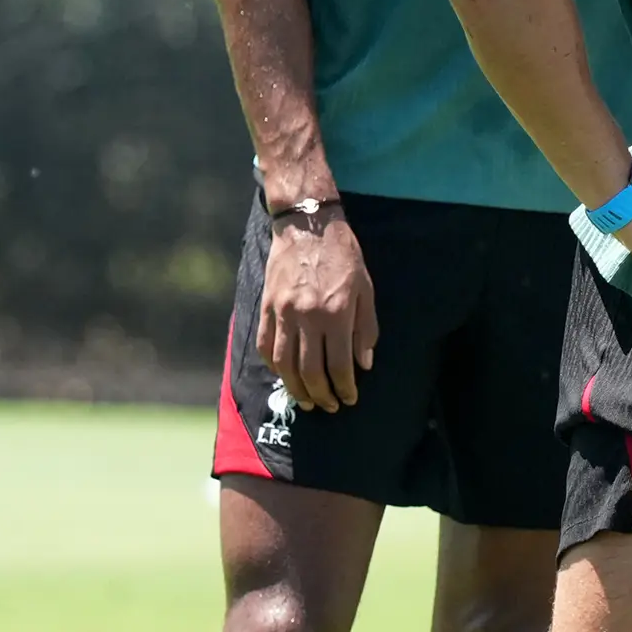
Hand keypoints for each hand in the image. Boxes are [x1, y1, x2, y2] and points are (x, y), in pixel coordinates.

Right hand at [257, 206, 378, 410]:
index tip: (349, 399)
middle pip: (310, 371)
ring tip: (306, 400)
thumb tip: (364, 364)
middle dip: (321, 395)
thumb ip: (365, 329)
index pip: (340, 365)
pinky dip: (274, 366)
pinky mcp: (267, 307)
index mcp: (336, 314)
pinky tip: (284, 375)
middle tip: (329, 406)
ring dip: (296, 389)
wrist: (308, 225)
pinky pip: (265, 346)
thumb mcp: (365, 290)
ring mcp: (283, 313)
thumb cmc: (343, 257)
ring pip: (284, 365)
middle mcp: (308, 317)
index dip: (345, 388)